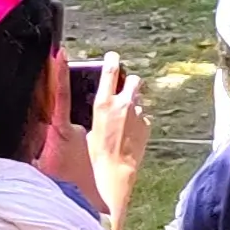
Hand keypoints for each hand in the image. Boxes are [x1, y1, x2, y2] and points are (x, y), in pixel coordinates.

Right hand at [82, 55, 146, 226]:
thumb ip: (90, 113)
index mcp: (104, 103)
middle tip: (122, 88)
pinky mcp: (146, 125)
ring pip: (139, 97)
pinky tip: (128, 130)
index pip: (110, 72)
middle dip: (129, 81)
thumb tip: (86, 109)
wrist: (113, 173)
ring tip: (123, 115)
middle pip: (133, 79)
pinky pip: (142, 115)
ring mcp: (138, 114)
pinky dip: (137, 118)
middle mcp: (123, 105)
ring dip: (133, 101)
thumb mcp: (84, 129)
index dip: (112, 60)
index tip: (113, 56)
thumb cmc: (94, 155)